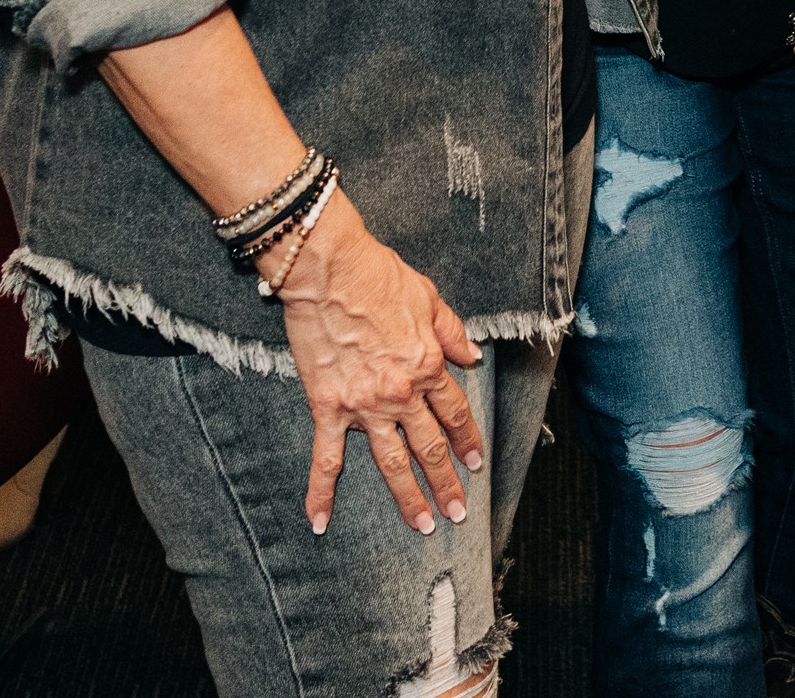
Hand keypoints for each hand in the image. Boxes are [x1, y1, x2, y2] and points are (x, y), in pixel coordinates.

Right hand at [268, 195, 484, 537]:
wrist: (329, 270)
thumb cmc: (378, 275)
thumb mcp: (429, 297)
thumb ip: (452, 332)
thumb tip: (472, 356)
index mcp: (428, 365)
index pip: (455, 414)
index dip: (468, 440)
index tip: (475, 463)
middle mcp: (402, 393)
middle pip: (431, 448)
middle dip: (447, 483)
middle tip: (458, 512)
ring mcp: (365, 405)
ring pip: (392, 463)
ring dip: (410, 498)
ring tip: (424, 525)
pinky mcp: (329, 407)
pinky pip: (326, 458)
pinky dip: (320, 492)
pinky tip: (319, 520)